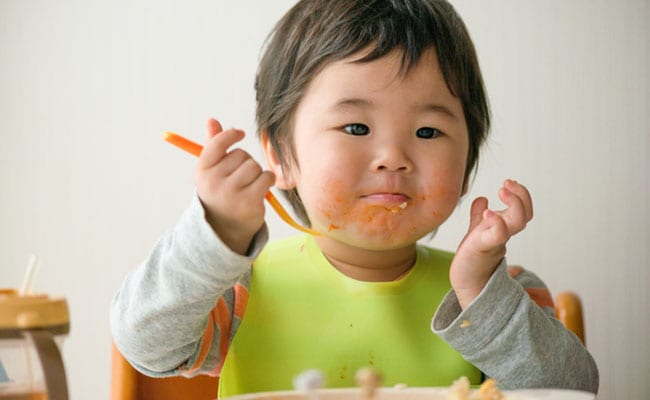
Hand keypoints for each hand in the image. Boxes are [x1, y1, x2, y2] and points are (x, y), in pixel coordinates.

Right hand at [195, 118, 274, 254]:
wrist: (225, 230)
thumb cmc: (220, 194)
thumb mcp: (211, 172)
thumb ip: (213, 146)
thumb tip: (212, 120)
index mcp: (202, 171)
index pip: (217, 144)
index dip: (231, 135)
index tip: (240, 133)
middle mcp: (214, 182)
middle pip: (241, 155)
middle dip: (245, 162)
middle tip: (240, 178)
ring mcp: (231, 193)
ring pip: (255, 166)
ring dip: (257, 173)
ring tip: (249, 185)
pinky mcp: (249, 202)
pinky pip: (266, 178)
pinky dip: (267, 181)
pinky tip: (260, 189)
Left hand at [450, 179, 532, 308]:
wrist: (465, 282)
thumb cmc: (472, 257)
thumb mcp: (476, 232)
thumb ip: (479, 217)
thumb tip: (482, 199)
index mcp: (503, 229)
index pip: (524, 210)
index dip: (521, 195)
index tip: (508, 183)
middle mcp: (503, 234)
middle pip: (525, 215)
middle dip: (521, 196)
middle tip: (506, 183)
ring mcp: (495, 241)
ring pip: (517, 222)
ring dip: (514, 204)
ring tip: (501, 190)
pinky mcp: (482, 248)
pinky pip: (496, 235)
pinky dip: (496, 222)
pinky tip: (488, 211)